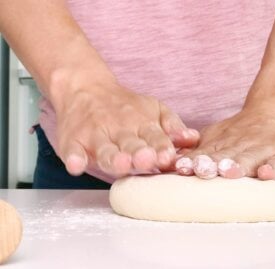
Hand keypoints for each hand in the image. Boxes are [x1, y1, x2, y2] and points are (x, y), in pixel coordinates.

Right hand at [56, 80, 198, 176]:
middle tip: (147, 159)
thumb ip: (173, 126)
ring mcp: (95, 135)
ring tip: (119, 164)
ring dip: (112, 157)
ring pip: (104, 149)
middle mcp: (120, 130)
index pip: (155, 136)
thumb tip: (193, 138)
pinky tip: (76, 166)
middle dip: (139, 153)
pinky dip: (74, 158)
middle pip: (131, 144)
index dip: (161, 147)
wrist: (85, 87)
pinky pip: (72, 150)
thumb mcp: (154, 110)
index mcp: (142, 124)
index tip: (168, 156)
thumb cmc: (126, 106)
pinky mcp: (73, 140)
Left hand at [175, 100, 274, 179]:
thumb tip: (171, 163)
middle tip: (203, 171)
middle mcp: (243, 146)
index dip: (196, 160)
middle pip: (228, 156)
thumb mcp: (219, 135)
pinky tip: (267, 173)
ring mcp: (265, 150)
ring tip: (229, 172)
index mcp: (224, 144)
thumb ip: (199, 150)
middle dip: (215, 164)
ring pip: (251, 158)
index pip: (208, 153)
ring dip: (239, 165)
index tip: (183, 168)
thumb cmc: (244, 133)